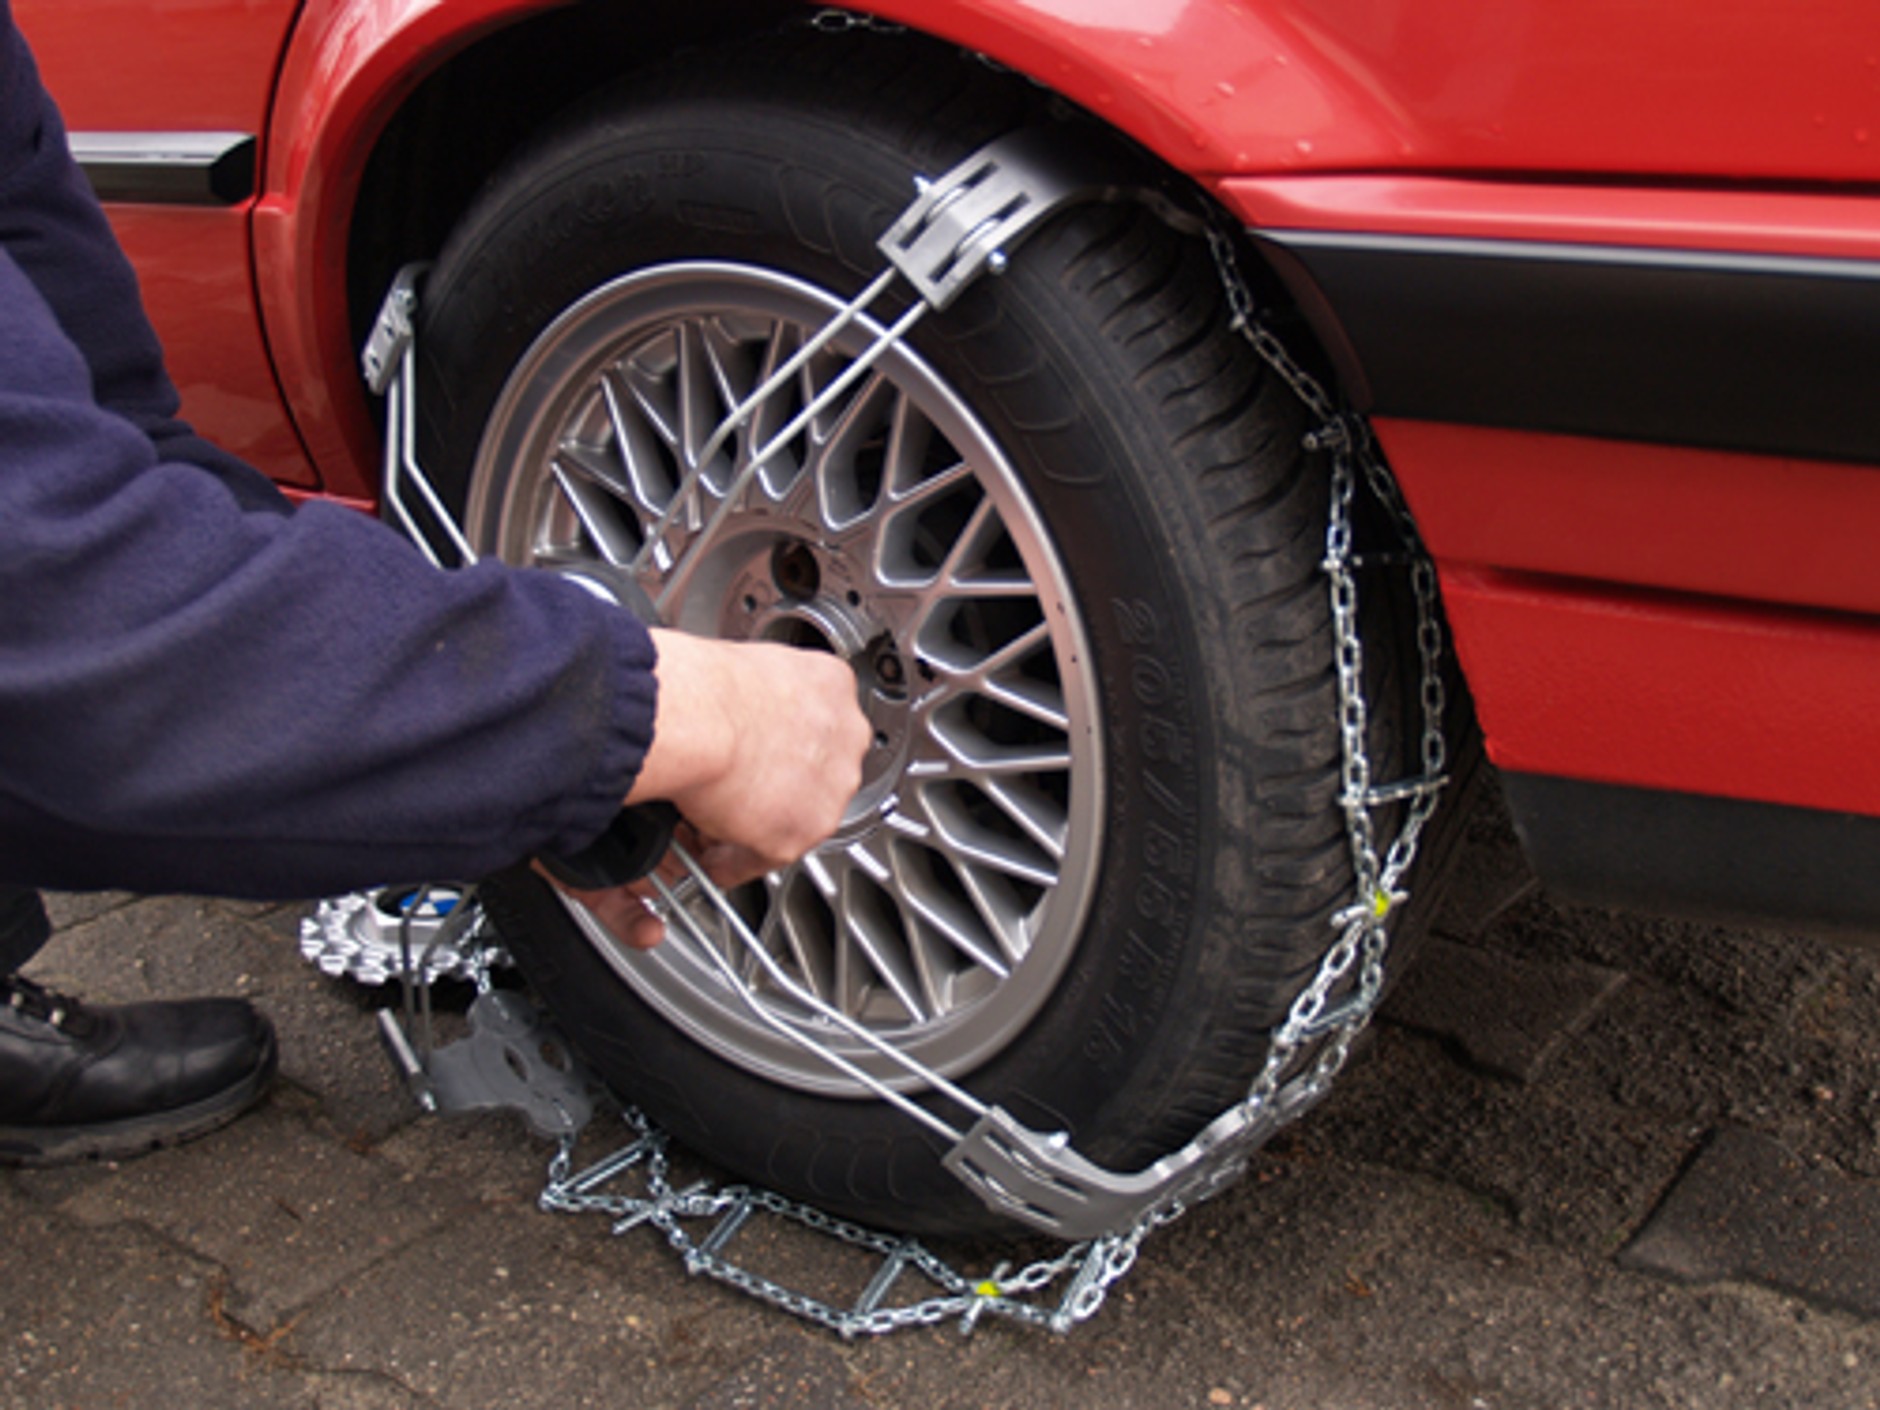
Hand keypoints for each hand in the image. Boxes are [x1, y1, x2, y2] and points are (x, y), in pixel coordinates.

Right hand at [550, 630, 871, 946]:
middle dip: (779, 786)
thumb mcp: (749, 666)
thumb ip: (762, 695)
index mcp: (833, 687)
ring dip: (762, 826)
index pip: (820, 722)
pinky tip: (715, 858)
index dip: (784, 743)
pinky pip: (769, 856)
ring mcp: (832, 787)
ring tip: (717, 828)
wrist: (698, 719)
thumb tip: (738, 710)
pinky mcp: (806, 830)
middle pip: (817, 771)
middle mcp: (845, 738)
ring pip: (799, 817)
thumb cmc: (706, 687)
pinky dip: (738, 861)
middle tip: (736, 790)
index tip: (764, 752)